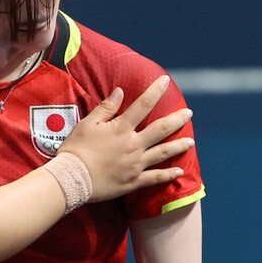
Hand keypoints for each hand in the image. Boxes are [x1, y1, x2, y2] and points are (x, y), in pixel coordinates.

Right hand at [60, 76, 192, 202]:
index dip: (156, 91)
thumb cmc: (76, 150)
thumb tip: (121, 91)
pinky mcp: (133, 181)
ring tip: (191, 141)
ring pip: (163, 153)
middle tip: (189, 113)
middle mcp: (133, 145)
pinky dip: (169, 174)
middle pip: (161, 129)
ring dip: (179, 145)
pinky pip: (155, 177)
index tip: (166, 81)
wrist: (71, 178)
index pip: (143, 105)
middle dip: (177, 120)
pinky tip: (180, 171)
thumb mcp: (87, 124)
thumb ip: (106, 108)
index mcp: (122, 129)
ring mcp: (136, 164)